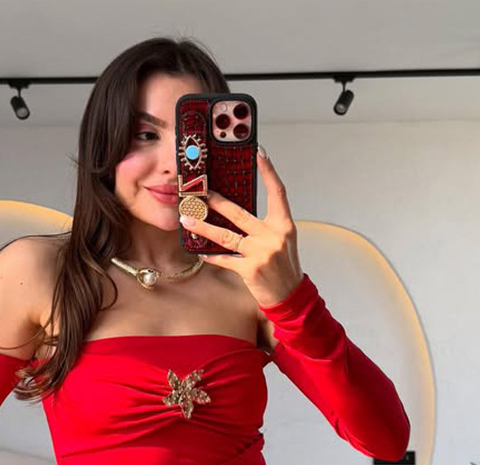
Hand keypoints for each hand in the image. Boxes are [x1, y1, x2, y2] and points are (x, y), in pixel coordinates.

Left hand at [179, 148, 303, 308]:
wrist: (291, 296)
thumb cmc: (284, 267)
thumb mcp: (282, 241)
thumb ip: (265, 226)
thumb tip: (237, 211)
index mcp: (284, 225)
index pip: (278, 193)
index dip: (269, 172)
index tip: (259, 154)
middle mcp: (273, 236)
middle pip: (240, 213)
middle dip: (217, 202)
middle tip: (201, 193)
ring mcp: (261, 253)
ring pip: (226, 236)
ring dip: (204, 227)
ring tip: (188, 219)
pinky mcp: (250, 269)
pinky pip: (225, 259)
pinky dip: (211, 256)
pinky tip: (200, 253)